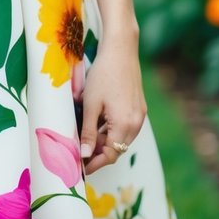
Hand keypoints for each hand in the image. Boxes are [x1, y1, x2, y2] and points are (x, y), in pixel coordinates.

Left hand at [79, 38, 146, 175]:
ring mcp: (139, 116)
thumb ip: (89, 132)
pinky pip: (125, 127)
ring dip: (105, 141)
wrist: (121, 50)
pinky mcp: (139, 108)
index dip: (94, 163)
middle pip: (117, 149)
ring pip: (121, 138)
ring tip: (85, 138)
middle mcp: (136, 124)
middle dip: (98, 153)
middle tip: (79, 154)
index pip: (110, 155)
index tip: (80, 168)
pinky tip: (97, 123)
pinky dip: (112, 130)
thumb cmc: (103, 75)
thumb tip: (85, 155)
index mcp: (125, 125)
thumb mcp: (91, 104)